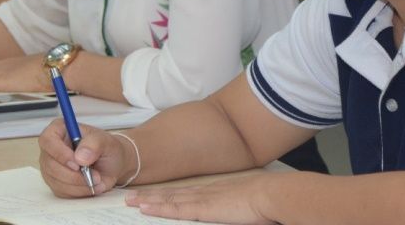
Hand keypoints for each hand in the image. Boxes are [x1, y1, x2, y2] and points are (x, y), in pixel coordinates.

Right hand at [38, 120, 129, 197]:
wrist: (111, 164)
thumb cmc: (106, 148)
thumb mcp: (105, 141)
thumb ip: (93, 144)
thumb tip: (80, 156)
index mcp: (60, 129)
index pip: (48, 140)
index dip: (60, 153)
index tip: (77, 164)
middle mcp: (51, 148)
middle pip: (50, 164)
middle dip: (73, 174)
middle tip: (94, 175)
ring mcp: (51, 166)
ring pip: (55, 180)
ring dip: (78, 184)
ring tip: (97, 179)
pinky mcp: (55, 182)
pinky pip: (61, 191)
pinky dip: (78, 191)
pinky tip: (91, 185)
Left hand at [125, 175, 276, 224]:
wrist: (273, 195)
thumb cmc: (267, 202)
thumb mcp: (247, 207)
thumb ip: (235, 210)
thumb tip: (231, 212)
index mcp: (216, 192)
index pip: (186, 193)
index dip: (168, 194)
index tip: (153, 195)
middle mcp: (206, 192)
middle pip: (172, 194)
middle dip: (151, 195)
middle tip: (131, 195)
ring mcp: (203, 199)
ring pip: (169, 199)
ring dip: (148, 200)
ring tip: (131, 200)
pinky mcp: (203, 208)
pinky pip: (175, 208)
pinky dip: (158, 207)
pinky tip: (144, 207)